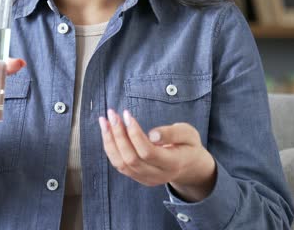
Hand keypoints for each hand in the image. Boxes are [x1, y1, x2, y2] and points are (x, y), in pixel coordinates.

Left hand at [99, 109, 217, 202]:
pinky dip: (111, 148)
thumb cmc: (188, 146)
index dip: (134, 133)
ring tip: (104, 121)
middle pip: (131, 158)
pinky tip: (107, 132)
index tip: (127, 114)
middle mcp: (158, 175)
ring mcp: (146, 178)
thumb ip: (172, 134)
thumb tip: (151, 135)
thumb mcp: (188, 134)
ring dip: (110, 141)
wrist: (190, 167)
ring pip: (121, 164)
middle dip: (118, 135)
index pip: (147, 152)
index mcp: (173, 163)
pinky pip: (119, 165)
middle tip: (112, 114)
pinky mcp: (138, 177)